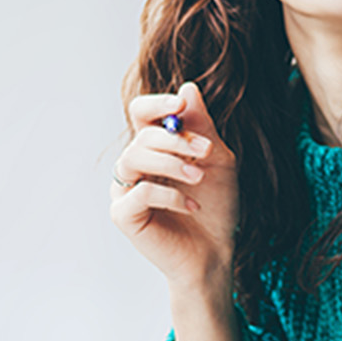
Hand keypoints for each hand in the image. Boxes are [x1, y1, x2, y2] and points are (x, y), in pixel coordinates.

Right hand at [109, 82, 238, 292]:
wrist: (216, 253)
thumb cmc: (217, 206)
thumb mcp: (218, 160)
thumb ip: (202, 126)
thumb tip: (187, 87)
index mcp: (155, 148)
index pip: (140, 113)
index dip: (156, 103)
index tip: (181, 104)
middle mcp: (135, 165)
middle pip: (141, 134)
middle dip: (176, 139)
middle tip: (207, 151)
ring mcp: (125, 189)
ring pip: (134, 157)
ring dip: (172, 163)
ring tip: (199, 177)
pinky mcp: (123, 215)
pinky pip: (138, 192)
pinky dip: (169, 194)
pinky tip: (191, 205)